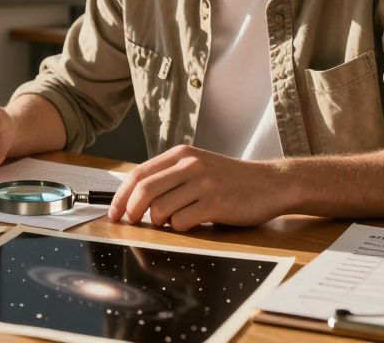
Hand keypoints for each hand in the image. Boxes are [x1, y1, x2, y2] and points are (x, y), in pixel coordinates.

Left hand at [108, 145, 294, 230]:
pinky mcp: (216, 203)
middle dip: (131, 211)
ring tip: (170, 222)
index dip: (121, 196)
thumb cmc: (231, 179)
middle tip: (130, 223)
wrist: (270, 183)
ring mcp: (203, 183)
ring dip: (158, 222)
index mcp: (181, 154)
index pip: (138, 174)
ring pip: (160, 208)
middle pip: (143, 190)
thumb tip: (134, 198)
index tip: (113, 213)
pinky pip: (182, 222)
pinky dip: (179, 228)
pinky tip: (190, 224)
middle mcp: (190, 165)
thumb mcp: (198, 167)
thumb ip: (170, 176)